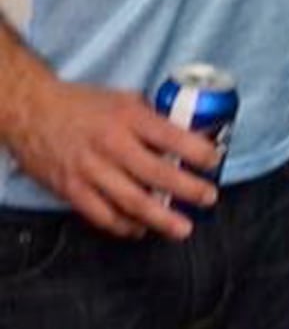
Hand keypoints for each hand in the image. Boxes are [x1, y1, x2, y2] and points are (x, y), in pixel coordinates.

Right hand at [6, 75, 217, 239]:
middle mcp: (111, 145)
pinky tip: (142, 229)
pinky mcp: (72, 190)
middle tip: (209, 198)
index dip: (196, 151)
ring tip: (183, 228)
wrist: (33, 113)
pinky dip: (125, 226)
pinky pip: (102, 216)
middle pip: (156, 173)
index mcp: (128, 118)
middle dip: (187, 189)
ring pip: (131, 201)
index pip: (170, 136)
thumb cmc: (84, 104)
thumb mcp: (124, 99)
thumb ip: (151, 118)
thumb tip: (186, 134)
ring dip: (160, 218)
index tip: (215, 161)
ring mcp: (90, 170)